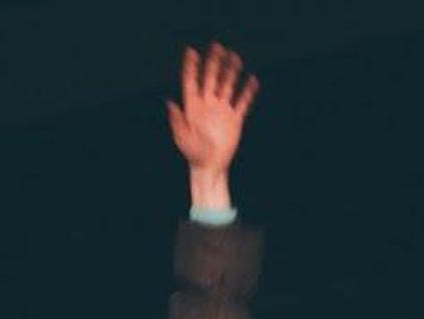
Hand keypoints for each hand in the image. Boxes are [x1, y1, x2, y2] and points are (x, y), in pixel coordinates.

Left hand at [167, 42, 258, 177]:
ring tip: (235, 57)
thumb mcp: (183, 138)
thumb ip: (177, 120)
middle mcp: (208, 106)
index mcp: (193, 108)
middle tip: (217, 46)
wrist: (210, 167)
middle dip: (213, 63)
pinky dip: (248, 91)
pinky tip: (252, 80)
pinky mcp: (235, 119)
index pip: (192, 83)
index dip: (191, 67)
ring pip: (227, 85)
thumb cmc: (194, 155)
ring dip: (231, 72)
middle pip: (211, 79)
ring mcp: (222, 111)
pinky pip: (242, 102)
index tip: (191, 52)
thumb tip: (170, 102)